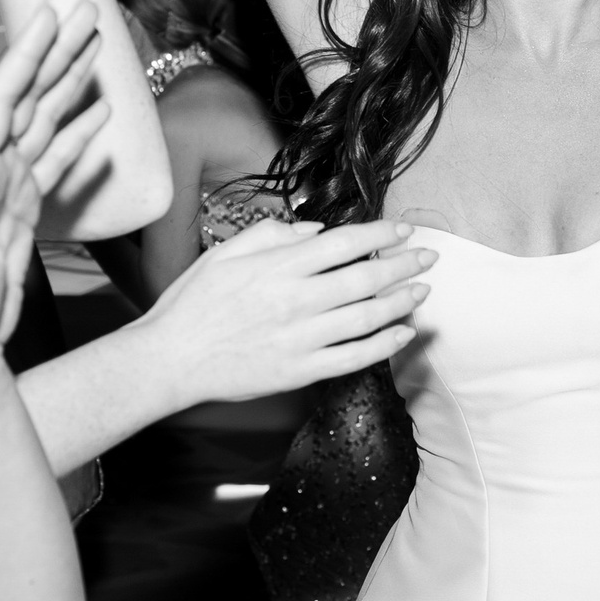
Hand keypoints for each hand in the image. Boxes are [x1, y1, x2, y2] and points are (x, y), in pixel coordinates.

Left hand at [0, 3, 104, 364]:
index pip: (2, 100)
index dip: (26, 54)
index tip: (49, 15)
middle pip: (29, 96)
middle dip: (58, 50)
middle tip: (88, 10)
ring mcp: (9, 185)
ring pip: (46, 119)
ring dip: (71, 80)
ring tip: (98, 44)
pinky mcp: (24, 206)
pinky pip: (57, 159)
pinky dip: (78, 133)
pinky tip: (98, 112)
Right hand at [141, 215, 433, 404]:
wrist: (171, 358)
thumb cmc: (193, 303)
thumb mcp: (225, 253)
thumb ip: (272, 234)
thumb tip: (316, 230)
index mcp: (278, 266)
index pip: (344, 243)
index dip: (380, 235)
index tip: (402, 230)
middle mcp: (296, 300)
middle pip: (366, 278)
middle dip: (404, 265)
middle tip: (428, 257)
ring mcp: (301, 338)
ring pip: (368, 317)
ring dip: (402, 301)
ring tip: (422, 291)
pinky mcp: (301, 371)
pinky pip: (355, 357)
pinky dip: (385, 344)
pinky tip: (404, 333)